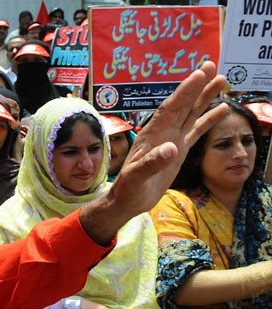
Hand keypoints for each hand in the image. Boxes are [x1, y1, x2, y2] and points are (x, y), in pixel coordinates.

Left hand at [80, 62, 227, 244]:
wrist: (128, 201)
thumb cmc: (127, 189)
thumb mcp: (136, 177)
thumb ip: (152, 163)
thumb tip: (172, 148)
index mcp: (153, 135)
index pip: (171, 108)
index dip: (184, 92)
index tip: (198, 75)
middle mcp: (164, 133)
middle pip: (183, 104)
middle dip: (197, 86)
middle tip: (212, 65)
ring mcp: (173, 141)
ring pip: (192, 114)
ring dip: (206, 97)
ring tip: (221, 80)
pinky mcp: (179, 151)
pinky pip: (197, 131)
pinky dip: (209, 119)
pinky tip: (223, 109)